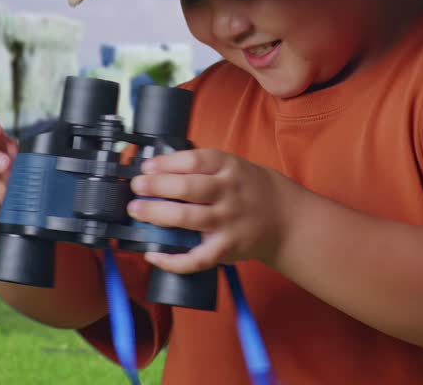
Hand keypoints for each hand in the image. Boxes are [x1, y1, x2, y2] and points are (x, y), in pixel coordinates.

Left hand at [127, 149, 300, 273]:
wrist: (286, 218)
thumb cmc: (250, 189)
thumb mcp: (232, 166)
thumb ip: (202, 166)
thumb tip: (157, 168)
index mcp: (229, 168)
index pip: (193, 161)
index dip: (165, 164)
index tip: (146, 167)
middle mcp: (229, 193)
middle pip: (186, 189)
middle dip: (155, 187)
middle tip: (136, 187)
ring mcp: (228, 222)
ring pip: (186, 219)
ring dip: (156, 214)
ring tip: (137, 210)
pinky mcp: (226, 248)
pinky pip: (196, 259)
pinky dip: (172, 260)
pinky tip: (153, 255)